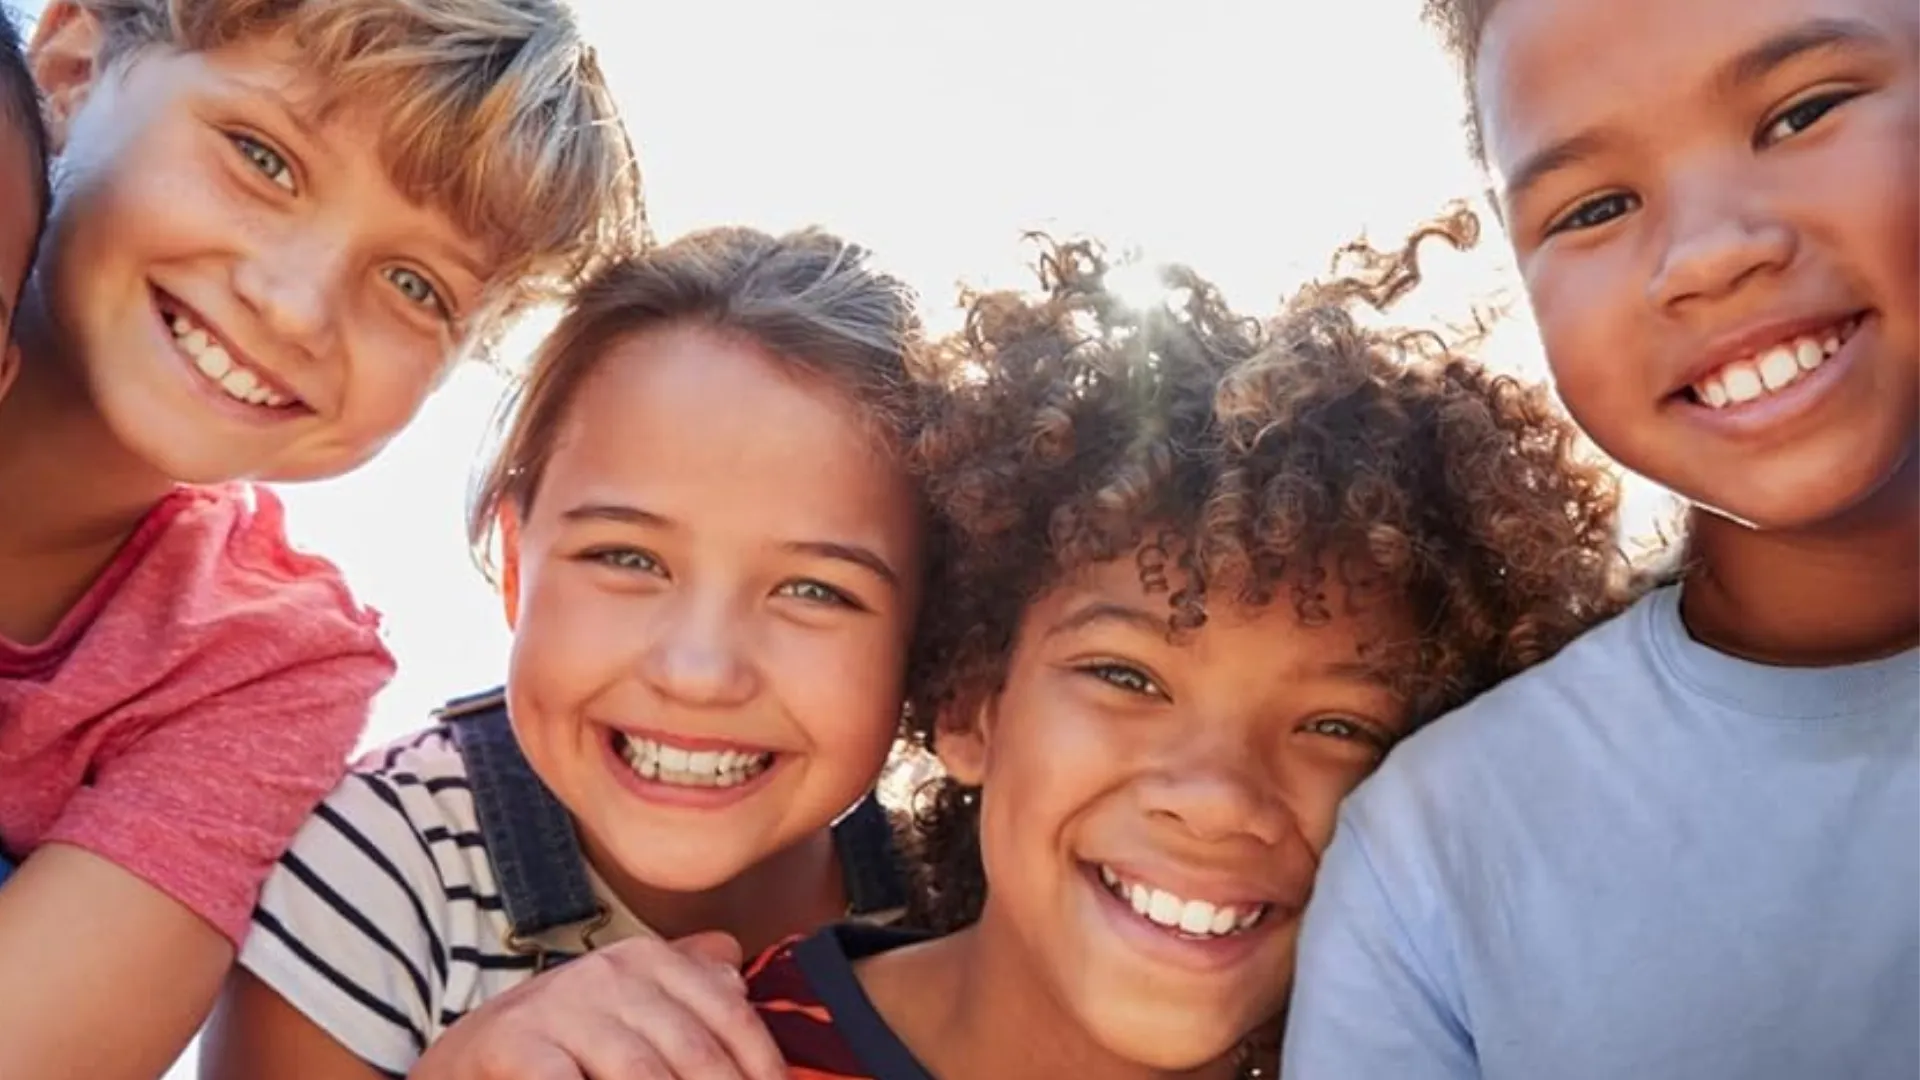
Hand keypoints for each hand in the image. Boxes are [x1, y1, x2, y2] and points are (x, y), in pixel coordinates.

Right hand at [409, 931, 784, 1079]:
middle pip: (694, 1053)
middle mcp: (611, 972)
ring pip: (642, 1074)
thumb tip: (738, 976)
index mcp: (649, 960)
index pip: (730, 1017)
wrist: (466, 1058)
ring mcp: (563, 1005)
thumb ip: (685, 984)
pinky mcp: (517, 1043)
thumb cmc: (564, 1039)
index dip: (761, 1068)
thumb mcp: (626, 1003)